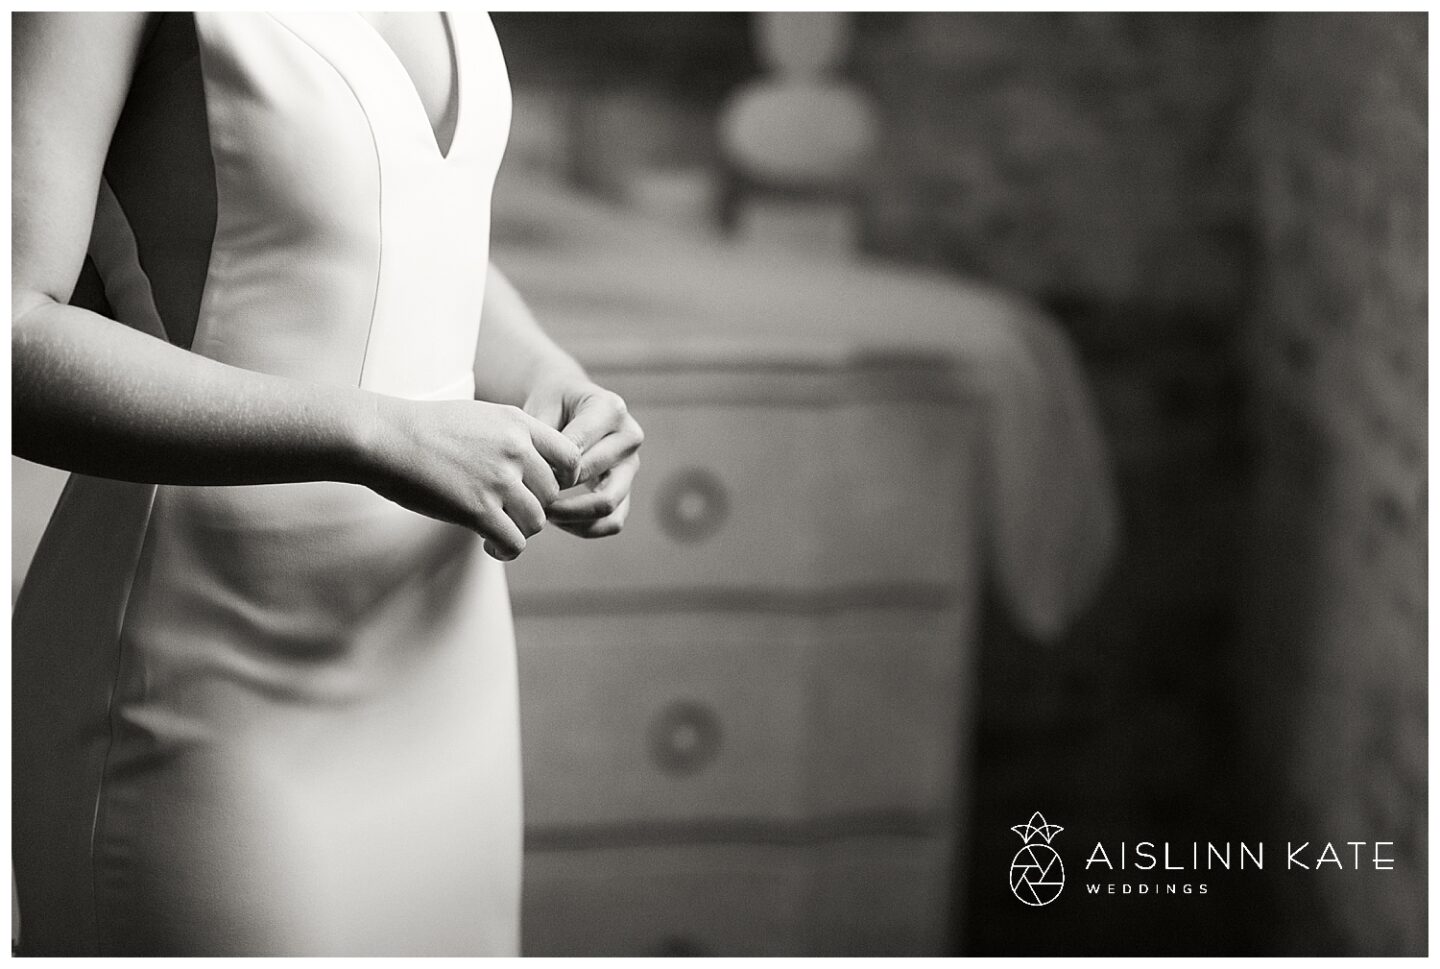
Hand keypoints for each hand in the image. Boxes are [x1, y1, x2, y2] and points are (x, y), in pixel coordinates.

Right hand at [360, 395, 579, 560]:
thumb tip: (531, 464)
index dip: (564, 478)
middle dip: (535, 507)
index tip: (545, 489)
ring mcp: (498, 480)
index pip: (570, 456)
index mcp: (518, 424)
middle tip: (510, 514)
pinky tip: (490, 546)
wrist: (384, 438)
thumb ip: (510, 437)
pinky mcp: (478, 510)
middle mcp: (515, 450)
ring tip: (499, 532)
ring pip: (537, 521)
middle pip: (552, 493)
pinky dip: (506, 550)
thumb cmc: (422, 429)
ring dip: (520, 531)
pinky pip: (514, 542)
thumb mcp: (478, 416)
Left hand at [523, 374, 643, 538]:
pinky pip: (611, 522)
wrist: (568, 402)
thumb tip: (539, 477)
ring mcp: (631, 465)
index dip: (547, 469)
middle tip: (529, 500)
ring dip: (572, 517)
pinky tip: (557, 520)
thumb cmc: (551, 404)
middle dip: (559, 496)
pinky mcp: (627, 488)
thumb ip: (541, 438)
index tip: (523, 475)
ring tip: (543, 513)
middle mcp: (628, 438)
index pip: (577, 451)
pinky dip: (583, 526)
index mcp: (610, 410)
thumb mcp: (541, 406)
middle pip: (593, 476)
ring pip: (609, 507)